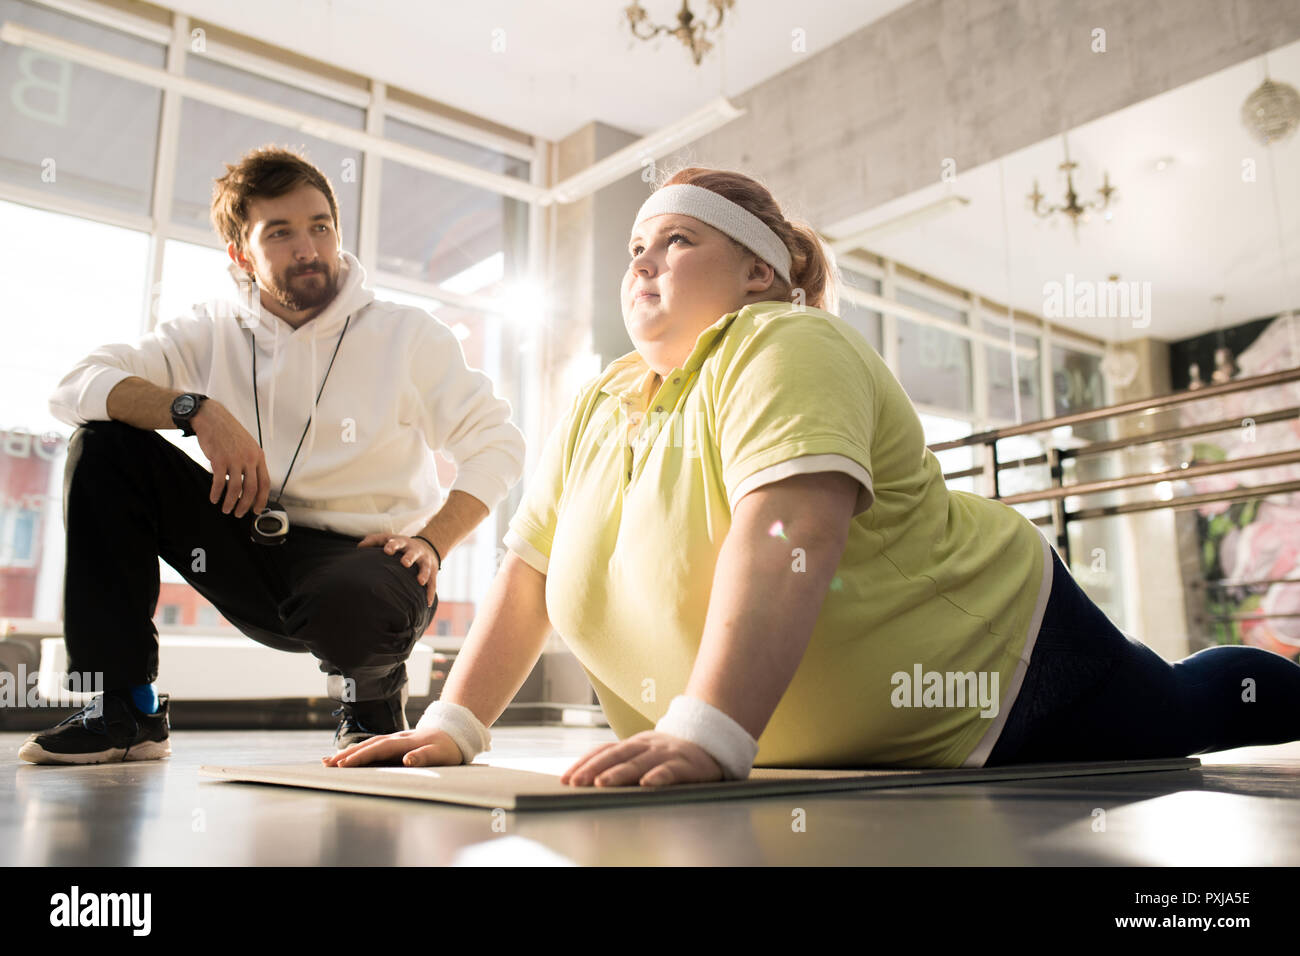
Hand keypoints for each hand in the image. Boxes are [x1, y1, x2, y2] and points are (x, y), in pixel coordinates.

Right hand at [191, 401, 270, 518]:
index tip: (257, 510)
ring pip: (235, 488)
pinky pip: (219, 482)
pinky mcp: (219, 460)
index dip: (262, 499)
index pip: (265, 483)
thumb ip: (251, 463)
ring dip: (230, 502)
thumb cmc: (229, 433)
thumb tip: (252, 483)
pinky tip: (214, 498)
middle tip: (239, 514)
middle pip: (251, 489)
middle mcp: (249, 459)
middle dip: (245, 505)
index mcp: (258, 457)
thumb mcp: (248, 446)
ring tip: (226, 509)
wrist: (213, 419)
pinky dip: (216, 493)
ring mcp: (234, 459)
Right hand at [322, 727, 462, 767]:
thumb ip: (424, 756)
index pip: (378, 749)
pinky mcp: (394, 744)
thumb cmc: (448, 747)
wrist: (454, 733)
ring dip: (348, 753)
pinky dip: (357, 752)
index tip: (343, 764)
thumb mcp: (440, 753)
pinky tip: (346, 758)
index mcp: (405, 742)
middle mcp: (396, 739)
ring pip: (367, 745)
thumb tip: (407, 759)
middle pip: (368, 745)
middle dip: (346, 755)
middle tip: (326, 765)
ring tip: (329, 761)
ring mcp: (394, 740)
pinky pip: (372, 747)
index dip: (361, 756)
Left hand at [356, 534, 438, 606]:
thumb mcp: (389, 539)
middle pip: (413, 553)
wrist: (427, 547)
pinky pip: (433, 582)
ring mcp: (425, 561)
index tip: (387, 550)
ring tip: (420, 582)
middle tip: (404, 563)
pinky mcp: (433, 571)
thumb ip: (374, 541)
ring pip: (425, 567)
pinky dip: (431, 592)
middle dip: (409, 558)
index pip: (397, 542)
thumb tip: (359, 547)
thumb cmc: (401, 546)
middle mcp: (415, 551)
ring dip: (424, 573)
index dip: (393, 546)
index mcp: (403, 543)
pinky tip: (427, 603)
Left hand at [560, 730, 724, 786]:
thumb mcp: (643, 755)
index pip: (604, 751)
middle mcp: (647, 745)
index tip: (565, 779)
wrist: (711, 744)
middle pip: (617, 755)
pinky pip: (671, 770)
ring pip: (639, 762)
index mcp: (634, 744)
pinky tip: (647, 783)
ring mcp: (666, 753)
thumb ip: (621, 763)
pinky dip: (659, 775)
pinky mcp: (687, 764)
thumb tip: (585, 780)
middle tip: (576, 782)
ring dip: (619, 773)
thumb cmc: (669, 756)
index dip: (584, 763)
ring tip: (602, 784)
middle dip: (594, 768)